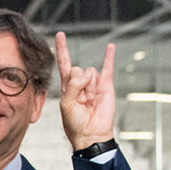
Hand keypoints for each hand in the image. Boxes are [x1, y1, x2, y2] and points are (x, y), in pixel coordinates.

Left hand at [54, 32, 117, 149]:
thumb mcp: (67, 104)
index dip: (62, 49)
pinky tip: (110, 47)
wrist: (92, 134)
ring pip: (90, 71)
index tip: (60, 35)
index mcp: (67, 86)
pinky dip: (109, 56)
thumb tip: (86, 74)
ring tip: (91, 99)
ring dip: (90, 85)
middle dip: (79, 82)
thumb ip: (72, 86)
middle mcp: (80, 82)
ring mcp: (93, 83)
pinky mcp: (106, 85)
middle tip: (81, 98)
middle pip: (78, 68)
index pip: (64, 63)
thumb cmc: (75, 123)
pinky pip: (108, 67)